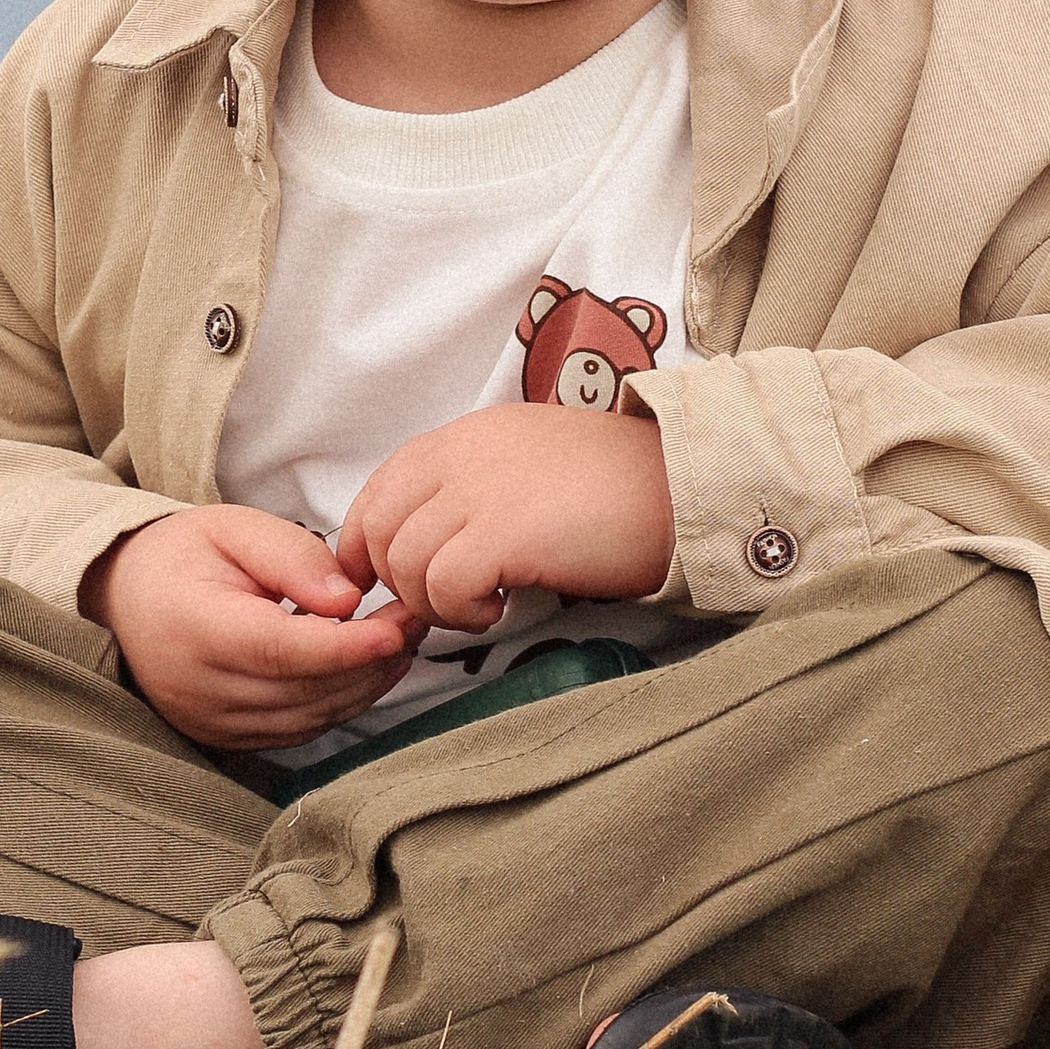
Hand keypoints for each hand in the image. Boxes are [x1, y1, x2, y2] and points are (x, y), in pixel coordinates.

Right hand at [79, 506, 421, 751]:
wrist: (125, 596)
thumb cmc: (182, 554)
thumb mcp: (234, 527)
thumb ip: (293, 557)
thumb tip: (348, 600)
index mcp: (194, 629)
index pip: (282, 650)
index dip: (347, 645)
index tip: (398, 627)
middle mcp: (198, 688)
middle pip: (304, 689)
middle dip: (370, 660)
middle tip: (415, 617)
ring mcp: (209, 722)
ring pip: (310, 716)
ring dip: (364, 684)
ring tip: (400, 639)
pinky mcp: (224, 738)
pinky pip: (299, 730)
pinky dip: (339, 701)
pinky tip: (365, 667)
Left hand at [337, 401, 674, 632]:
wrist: (679, 483)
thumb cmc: (614, 486)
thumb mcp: (524, 461)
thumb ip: (469, 485)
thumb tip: (426, 538)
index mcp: (461, 437)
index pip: (376, 493)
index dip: (370, 548)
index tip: (394, 585)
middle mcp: (459, 455)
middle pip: (378, 531)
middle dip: (399, 583)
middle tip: (446, 604)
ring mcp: (478, 490)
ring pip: (404, 564)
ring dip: (434, 603)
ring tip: (483, 605)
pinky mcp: (503, 532)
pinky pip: (442, 587)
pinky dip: (461, 612)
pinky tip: (500, 607)